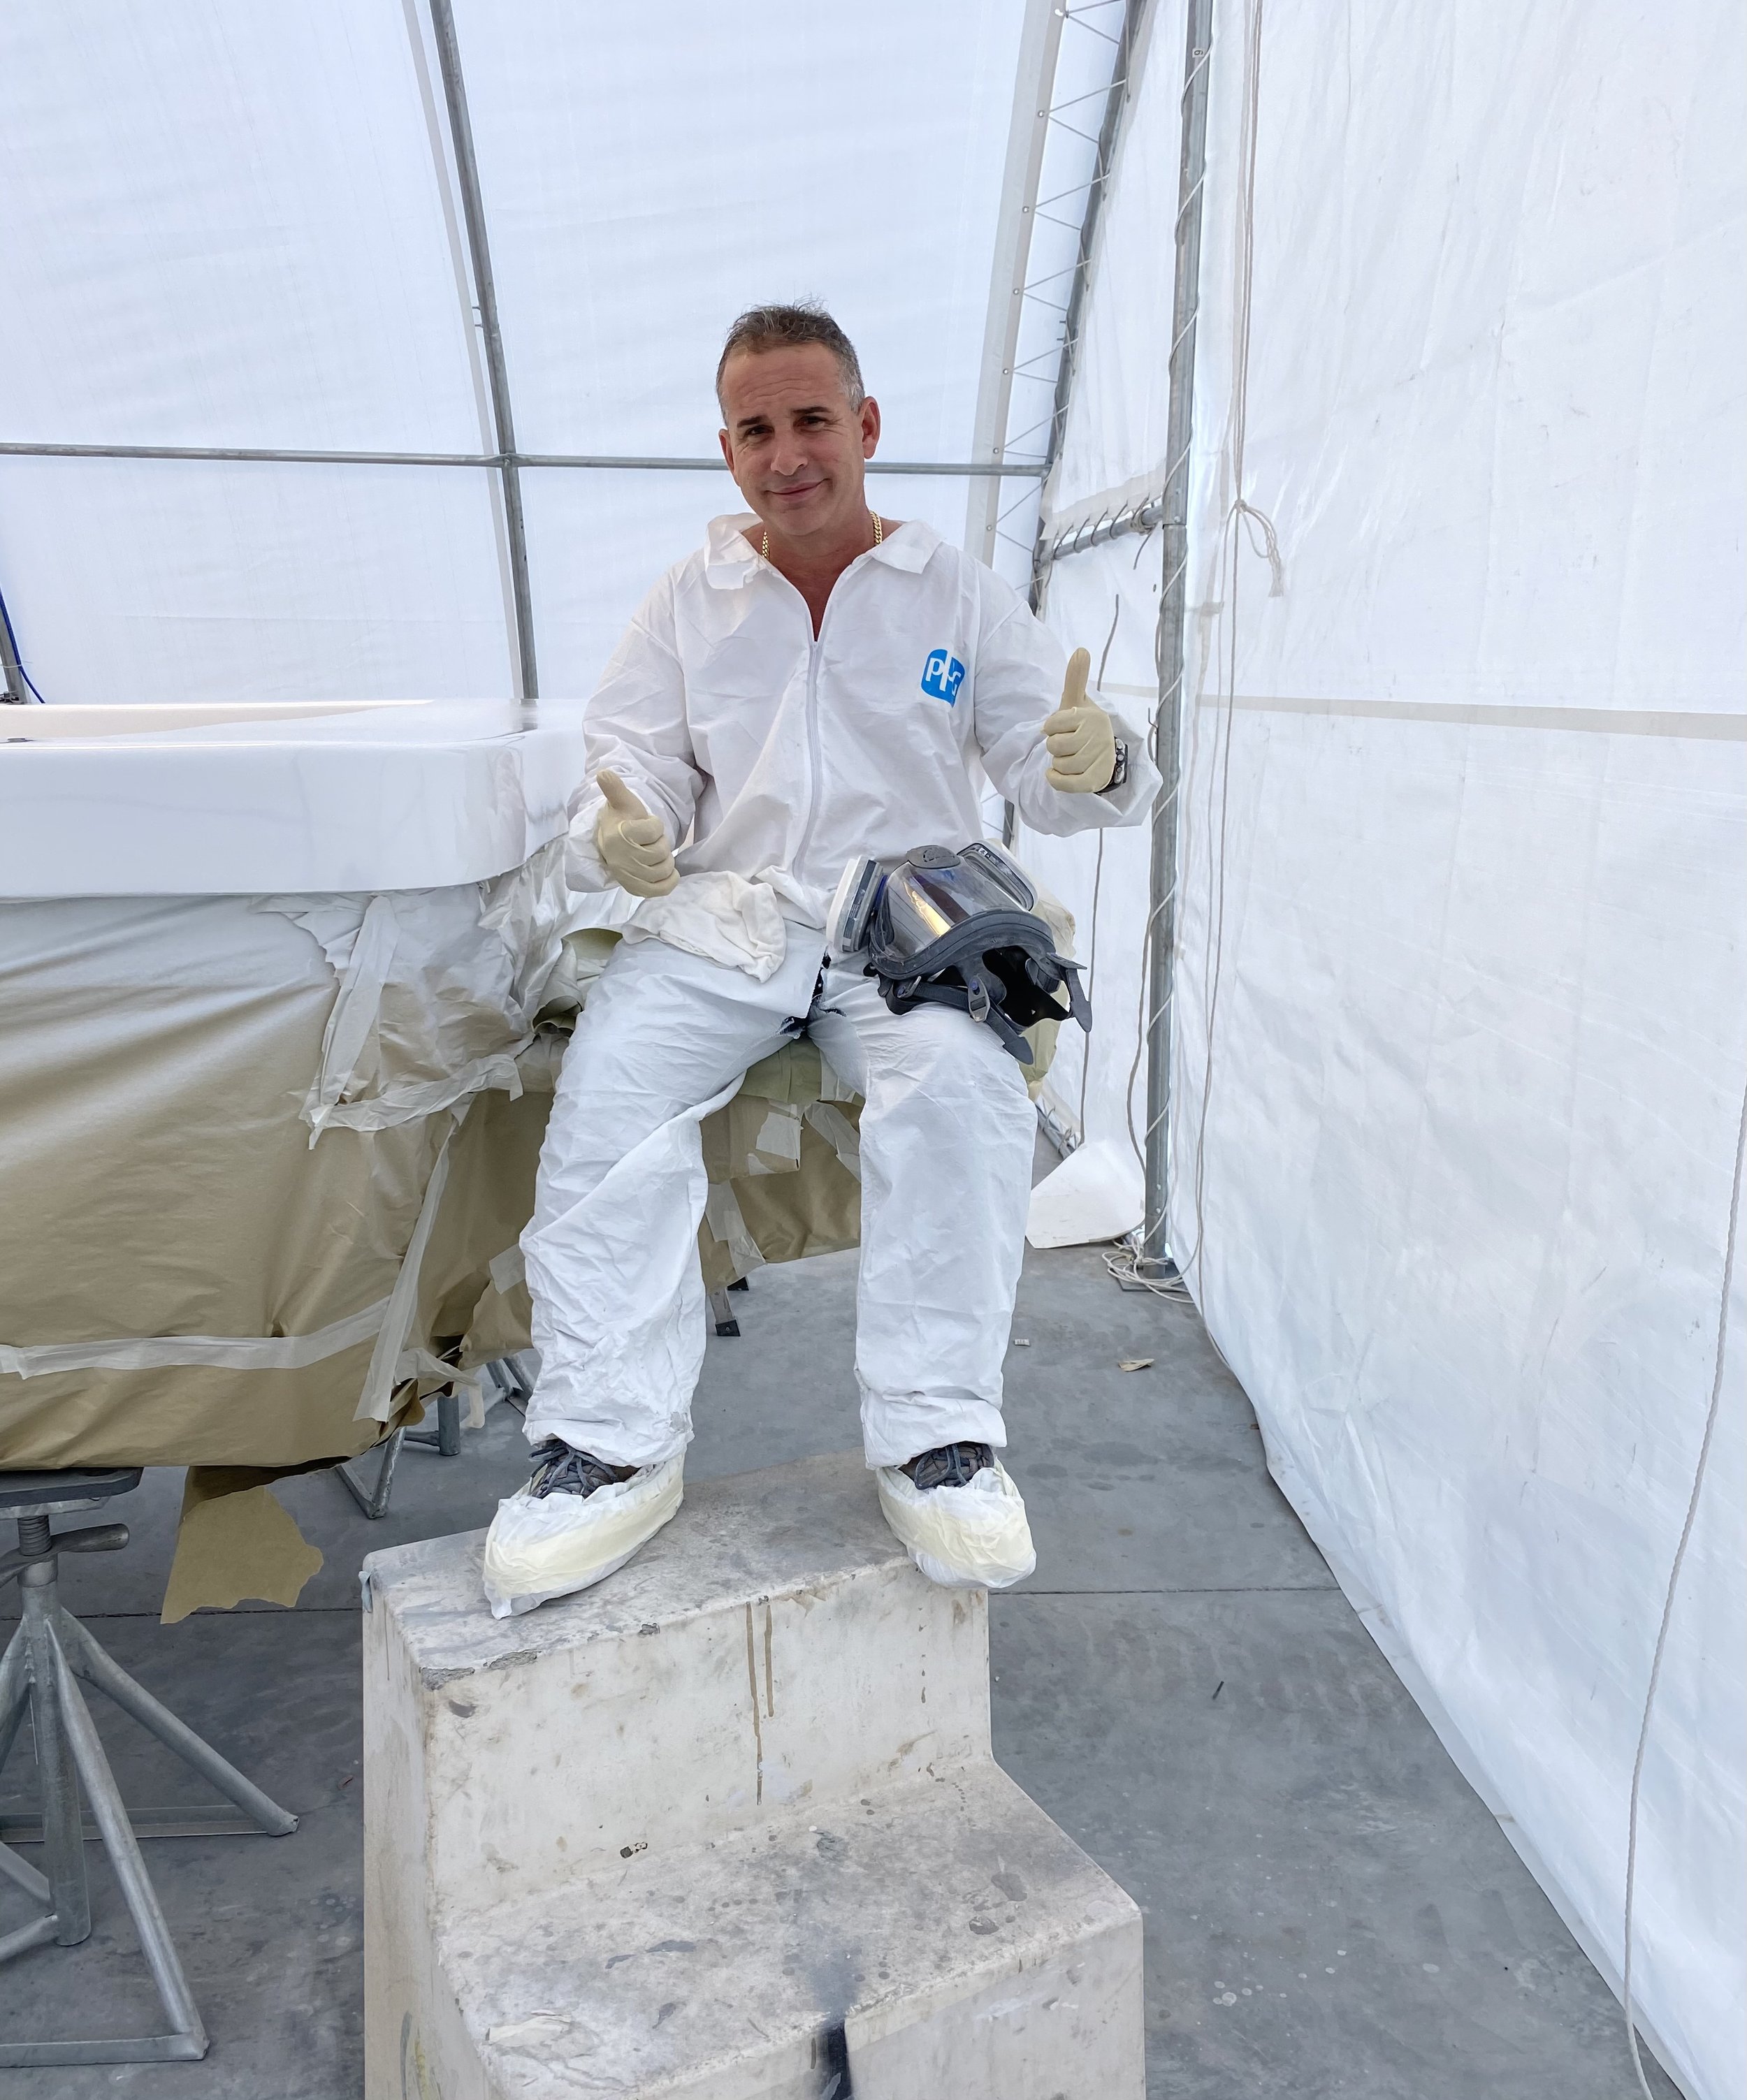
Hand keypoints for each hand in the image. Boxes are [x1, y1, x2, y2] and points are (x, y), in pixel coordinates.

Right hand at [594, 769, 678, 896]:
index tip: (644, 826)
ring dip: (665, 860)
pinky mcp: (636, 890)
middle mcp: (621, 860)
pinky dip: (670, 880)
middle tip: (649, 842)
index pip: (655, 829)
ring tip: (653, 854)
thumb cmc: (622, 821)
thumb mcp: (622, 802)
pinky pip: (662, 889)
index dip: (655, 825)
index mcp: (618, 836)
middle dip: (660, 843)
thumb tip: (604, 772)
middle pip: (661, 851)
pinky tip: (667, 871)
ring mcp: (628, 877)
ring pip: (664, 868)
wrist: (612, 844)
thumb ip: (615, 788)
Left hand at [1042, 648, 1117, 792]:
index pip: (1050, 725)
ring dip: (1058, 764)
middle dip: (1056, 748)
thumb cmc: (1083, 727)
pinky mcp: (1096, 780)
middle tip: (1068, 745)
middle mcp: (1097, 736)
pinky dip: (1057, 780)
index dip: (1051, 729)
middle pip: (1054, 746)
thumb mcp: (1077, 702)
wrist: (1104, 756)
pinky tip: (1058, 774)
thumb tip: (1081, 650)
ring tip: (1070, 758)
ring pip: (1059, 764)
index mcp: (1090, 715)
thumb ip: (1075, 679)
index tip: (1064, 729)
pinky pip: (1065, 783)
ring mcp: (1099, 758)